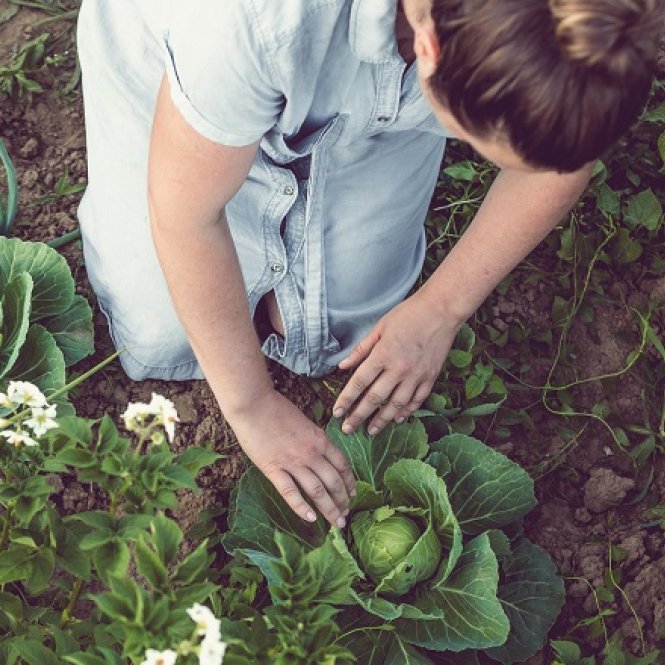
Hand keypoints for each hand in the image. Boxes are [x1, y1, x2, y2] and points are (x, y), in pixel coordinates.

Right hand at [227, 390, 355, 526]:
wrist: (254, 404)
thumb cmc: (277, 409)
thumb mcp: (305, 422)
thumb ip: (314, 440)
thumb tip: (321, 455)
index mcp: (320, 440)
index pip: (342, 465)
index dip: (349, 482)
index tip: (352, 494)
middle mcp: (311, 453)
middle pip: (334, 482)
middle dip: (342, 501)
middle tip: (346, 515)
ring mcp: (293, 462)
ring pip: (317, 491)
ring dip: (329, 509)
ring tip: (336, 523)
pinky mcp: (273, 468)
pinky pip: (290, 492)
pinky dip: (301, 507)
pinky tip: (310, 519)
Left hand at [333, 292, 461, 435]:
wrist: (441, 311)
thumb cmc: (408, 315)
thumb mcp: (379, 327)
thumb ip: (361, 350)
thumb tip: (342, 366)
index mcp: (382, 355)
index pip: (359, 383)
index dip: (346, 400)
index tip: (337, 413)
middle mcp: (398, 369)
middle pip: (375, 399)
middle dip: (359, 416)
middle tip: (348, 429)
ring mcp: (416, 375)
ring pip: (396, 405)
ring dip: (382, 420)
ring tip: (371, 431)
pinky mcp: (430, 377)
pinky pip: (416, 400)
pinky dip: (406, 412)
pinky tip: (397, 419)